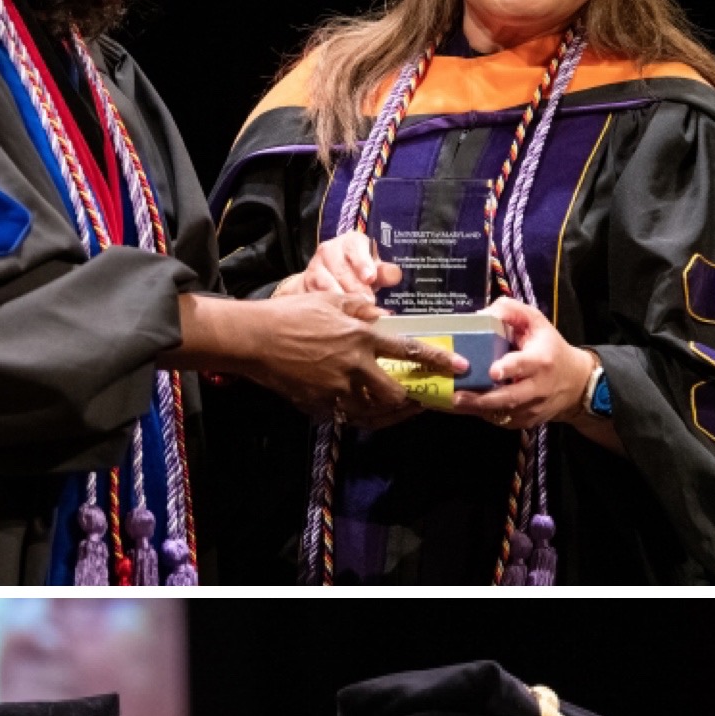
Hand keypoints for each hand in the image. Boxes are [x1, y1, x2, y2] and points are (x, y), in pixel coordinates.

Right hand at [243, 293, 462, 417]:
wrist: (253, 339)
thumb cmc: (290, 314)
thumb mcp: (330, 299)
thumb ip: (361, 309)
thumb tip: (385, 316)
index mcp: (361, 337)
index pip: (409, 350)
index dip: (439, 359)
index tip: (460, 367)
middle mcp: (353, 366)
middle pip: (395, 392)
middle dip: (412, 398)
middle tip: (422, 397)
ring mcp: (335, 389)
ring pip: (373, 411)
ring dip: (390, 412)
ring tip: (399, 409)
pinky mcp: (317, 404)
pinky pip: (347, 416)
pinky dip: (361, 415)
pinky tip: (367, 411)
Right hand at [279, 229, 401, 302]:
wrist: (329, 279)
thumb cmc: (357, 274)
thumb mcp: (374, 270)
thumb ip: (384, 272)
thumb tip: (394, 276)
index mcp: (350, 242)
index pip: (355, 249)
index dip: (363, 264)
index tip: (370, 278)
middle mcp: (329, 249)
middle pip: (341, 270)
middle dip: (356, 289)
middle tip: (369, 303)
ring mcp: (314, 266)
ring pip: (327, 284)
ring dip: (342, 299)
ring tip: (356, 311)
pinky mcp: (305, 282)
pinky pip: (316, 295)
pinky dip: (328, 305)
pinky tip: (339, 314)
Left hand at [451, 300, 594, 429]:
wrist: (576, 382)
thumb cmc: (549, 348)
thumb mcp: (536, 323)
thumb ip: (511, 312)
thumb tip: (482, 314)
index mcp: (541, 360)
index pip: (524, 365)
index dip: (509, 368)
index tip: (493, 371)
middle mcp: (538, 387)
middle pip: (509, 397)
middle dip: (482, 399)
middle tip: (457, 396)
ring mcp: (532, 407)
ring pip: (502, 413)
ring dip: (476, 409)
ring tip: (454, 404)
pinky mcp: (526, 421)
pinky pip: (501, 420)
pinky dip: (482, 415)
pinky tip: (466, 408)